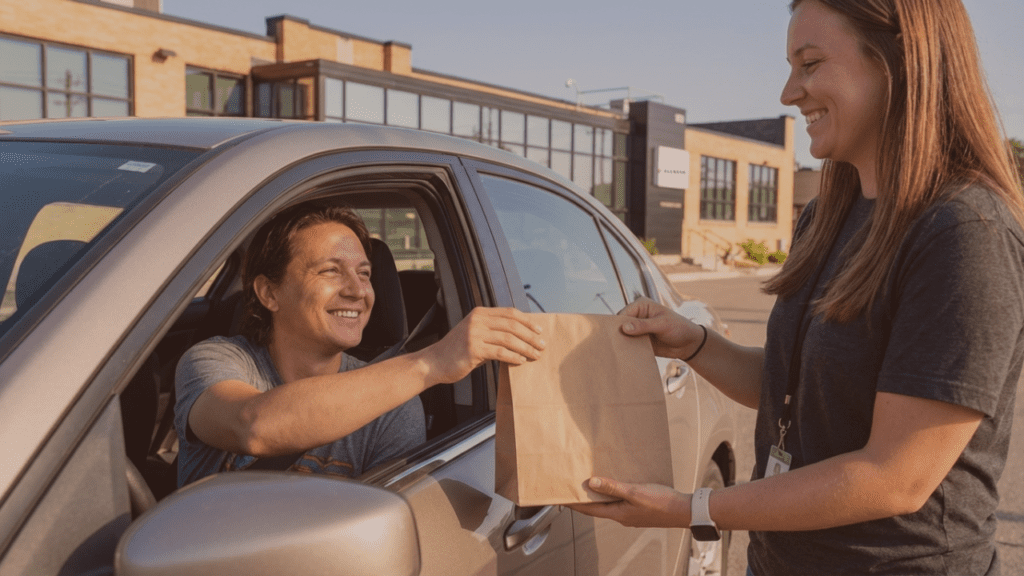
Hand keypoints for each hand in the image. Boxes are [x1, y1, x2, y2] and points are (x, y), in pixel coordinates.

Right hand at [422, 307, 545, 384]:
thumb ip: (494, 332)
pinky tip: (521, 361)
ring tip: (535, 355)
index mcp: (480, 313)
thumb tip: (521, 337)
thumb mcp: (476, 334)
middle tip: (542, 345)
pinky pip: (500, 352)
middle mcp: (477, 320)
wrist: (434, 362)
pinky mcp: (473, 349)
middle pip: (512, 325)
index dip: (527, 321)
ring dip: (525, 348)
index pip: (510, 313)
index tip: (540, 330)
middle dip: (530, 336)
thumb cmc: (457, 351)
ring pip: (509, 339)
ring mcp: (474, 334)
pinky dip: (513, 357)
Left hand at [568, 477, 689, 528]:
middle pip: (597, 507)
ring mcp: (631, 514)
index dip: (575, 503)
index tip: (561, 497)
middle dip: (585, 498)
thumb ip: (613, 487)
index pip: (589, 509)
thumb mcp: (635, 492)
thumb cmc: (662, 502)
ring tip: (590, 483)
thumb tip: (591, 483)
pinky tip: (616, 485)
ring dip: (600, 494)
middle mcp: (622, 516)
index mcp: (618, 514)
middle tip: (573, 487)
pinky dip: (613, 493)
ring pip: (610, 504)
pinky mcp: (640, 510)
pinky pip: (621, 501)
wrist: (684, 510)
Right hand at [619, 297, 704, 360]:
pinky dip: (627, 349)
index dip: (617, 324)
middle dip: (618, 334)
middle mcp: (637, 316)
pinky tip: (626, 355)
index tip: (615, 334)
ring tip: (619, 351)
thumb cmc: (679, 328)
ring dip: (622, 343)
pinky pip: (629, 345)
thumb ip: (643, 325)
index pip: (623, 313)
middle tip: (614, 345)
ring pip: (623, 336)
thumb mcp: (662, 325)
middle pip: (620, 325)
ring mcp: (637, 329)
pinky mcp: (639, 340)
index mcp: (641, 305)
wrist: (689, 344)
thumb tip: (624, 327)